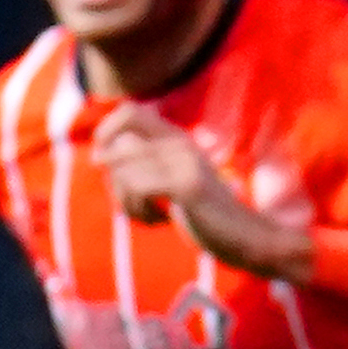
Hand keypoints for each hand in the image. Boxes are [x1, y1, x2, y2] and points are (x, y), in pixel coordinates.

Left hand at [90, 107, 311, 280]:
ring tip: (151, 217)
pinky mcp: (188, 184)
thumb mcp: (172, 182)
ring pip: (123, 172)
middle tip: (133, 203)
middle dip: (112, 180)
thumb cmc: (206, 214)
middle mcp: (181, 142)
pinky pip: (137, 187)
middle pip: (118, 145)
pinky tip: (160, 221)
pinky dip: (139, 210)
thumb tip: (99, 156)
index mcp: (176, 138)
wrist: (249, 237)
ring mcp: (186, 161)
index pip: (128, 111)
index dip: (105, 134)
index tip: (105, 166)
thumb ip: (142, 164)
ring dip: (128, 204)